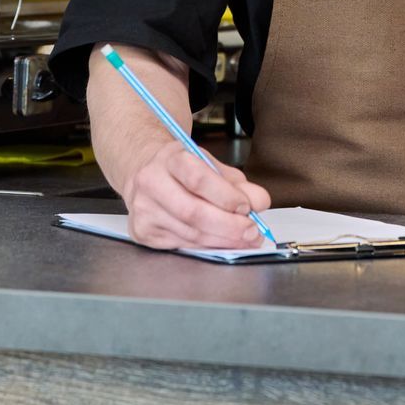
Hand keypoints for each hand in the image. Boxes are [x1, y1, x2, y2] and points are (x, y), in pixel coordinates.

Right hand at [120, 142, 271, 249]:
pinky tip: (222, 243)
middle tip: (252, 232)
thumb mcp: (211, 166)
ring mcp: (144, 209)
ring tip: (244, 240)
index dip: (226, 196)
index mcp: (170, 158)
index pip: (198, 179)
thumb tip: (260, 202)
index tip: (247, 207)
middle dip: (228, 226)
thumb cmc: (182, 169)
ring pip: (189, 233)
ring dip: (222, 240)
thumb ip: (237, 184)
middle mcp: (151, 182)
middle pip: (193, 211)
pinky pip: (182, 244)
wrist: (144, 172)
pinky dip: (207, 246)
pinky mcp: (143, 231)